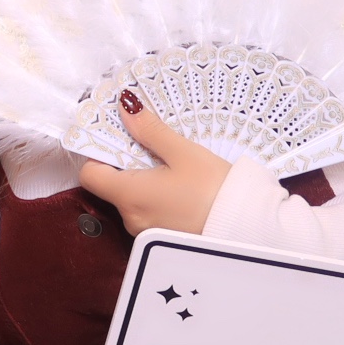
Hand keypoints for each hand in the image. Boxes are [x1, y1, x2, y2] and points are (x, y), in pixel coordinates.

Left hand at [78, 90, 229, 235]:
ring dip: (144, 180)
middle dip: (126, 164)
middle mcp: (131, 217)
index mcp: (128, 196)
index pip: (90, 174)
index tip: (118, 138)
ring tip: (170, 164)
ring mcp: (147, 231)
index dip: (98, 154)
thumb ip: (151, 131)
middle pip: (112, 185)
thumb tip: (125, 107)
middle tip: (150, 144)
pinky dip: (157, 196)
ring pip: (133, 198)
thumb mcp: (185, 154)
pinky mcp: (165, 238)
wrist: (253, 231)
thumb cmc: (218, 191)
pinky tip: (180, 185)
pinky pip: (150, 211)